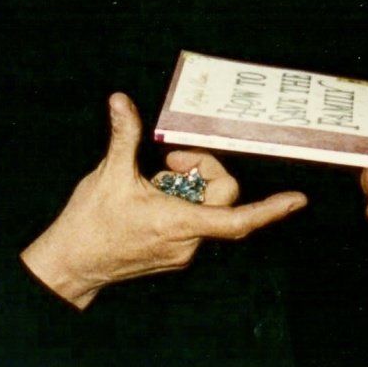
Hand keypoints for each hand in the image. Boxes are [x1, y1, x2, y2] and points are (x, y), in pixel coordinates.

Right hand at [21, 94, 305, 308]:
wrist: (70, 266)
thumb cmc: (89, 224)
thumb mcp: (109, 174)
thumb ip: (123, 135)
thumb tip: (121, 100)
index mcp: (179, 223)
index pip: (237, 219)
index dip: (270, 209)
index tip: (297, 199)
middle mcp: (188, 242)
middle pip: (221, 198)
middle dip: (203, 171)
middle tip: (170, 161)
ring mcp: (181, 251)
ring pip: (206, 209)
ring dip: (186, 187)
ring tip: (152, 183)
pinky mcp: (172, 254)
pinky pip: (192, 221)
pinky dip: (179, 202)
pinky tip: (150, 198)